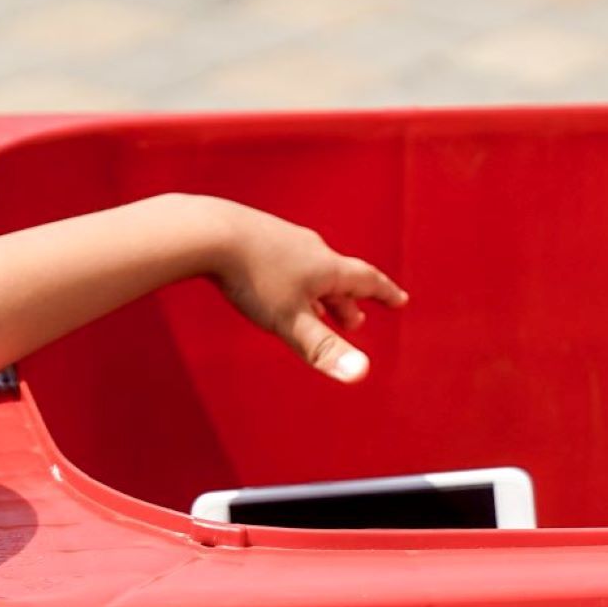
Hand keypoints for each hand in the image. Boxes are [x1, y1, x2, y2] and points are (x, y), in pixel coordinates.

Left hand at [208, 203, 406, 383]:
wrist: (208, 232)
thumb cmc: (252, 276)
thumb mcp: (290, 321)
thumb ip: (323, 348)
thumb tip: (360, 374)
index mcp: (326, 267)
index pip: (366, 280)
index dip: (384, 293)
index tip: (399, 300)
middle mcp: (310, 248)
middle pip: (338, 277)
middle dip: (348, 301)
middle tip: (354, 322)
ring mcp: (283, 239)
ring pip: (311, 269)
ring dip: (320, 291)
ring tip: (318, 308)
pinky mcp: (257, 236)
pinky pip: (286, 260)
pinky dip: (294, 279)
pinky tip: (277, 284)